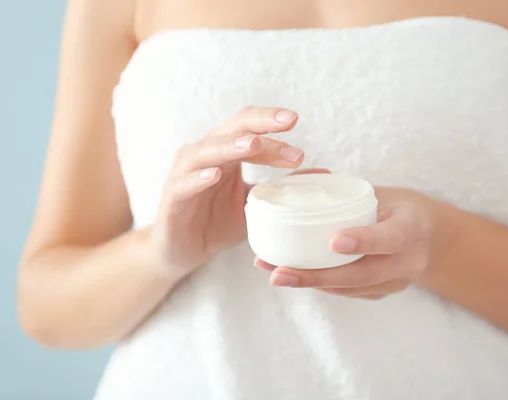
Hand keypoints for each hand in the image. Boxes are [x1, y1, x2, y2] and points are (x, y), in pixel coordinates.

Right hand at [150, 106, 303, 278]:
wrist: (182, 253)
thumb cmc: (217, 223)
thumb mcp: (257, 206)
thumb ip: (283, 188)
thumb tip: (323, 173)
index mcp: (226, 153)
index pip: (250, 129)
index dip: (272, 125)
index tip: (296, 123)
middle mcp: (204, 155)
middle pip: (232, 128)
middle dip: (261, 124)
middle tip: (289, 122)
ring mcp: (184, 173)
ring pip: (207, 150)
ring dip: (231, 145)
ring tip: (255, 145)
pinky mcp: (171, 197)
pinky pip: (183, 183)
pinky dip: (198, 177)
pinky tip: (215, 174)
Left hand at [255, 188, 438, 299]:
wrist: (431, 239)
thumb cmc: (401, 208)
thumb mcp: (388, 193)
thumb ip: (352, 193)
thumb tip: (303, 181)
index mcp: (411, 227)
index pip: (389, 237)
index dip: (364, 241)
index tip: (334, 242)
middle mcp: (407, 261)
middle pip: (362, 274)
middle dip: (318, 277)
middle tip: (281, 274)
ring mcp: (395, 282)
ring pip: (350, 288)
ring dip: (310, 283)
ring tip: (275, 275)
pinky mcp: (381, 292)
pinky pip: (348, 291)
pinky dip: (320, 285)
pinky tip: (291, 276)